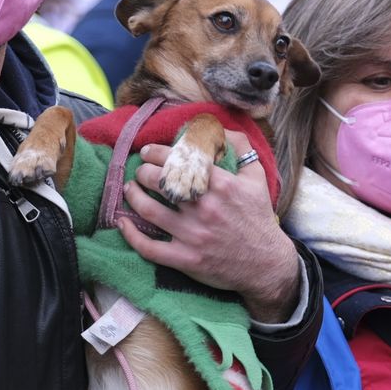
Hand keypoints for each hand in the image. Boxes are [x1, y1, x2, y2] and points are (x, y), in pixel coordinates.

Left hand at [120, 130, 301, 323]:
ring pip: (149, 210)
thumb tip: (219, 127)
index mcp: (221, 185)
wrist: (266, 263)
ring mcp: (193, 235)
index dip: (156, 153)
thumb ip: (240, 147)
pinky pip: (149, 247)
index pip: (179, 160)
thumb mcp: (256, 177)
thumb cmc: (258, 217)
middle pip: (159, 182)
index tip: (148, 152)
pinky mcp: (186, 259)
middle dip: (143, 172)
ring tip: (130, 189)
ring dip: (133, 196)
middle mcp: (204, 208)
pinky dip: (131, 235)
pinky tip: (124, 224)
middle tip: (140, 171)